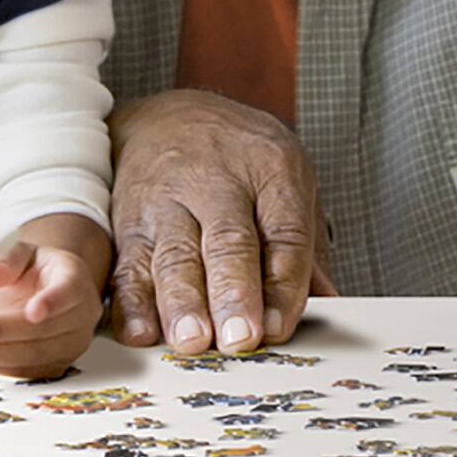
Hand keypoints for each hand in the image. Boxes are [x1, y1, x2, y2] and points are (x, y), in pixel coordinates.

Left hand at [0, 223, 105, 378]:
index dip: (52, 302)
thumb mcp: (22, 255)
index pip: (68, 291)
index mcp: (74, 280)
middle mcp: (80, 315)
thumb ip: (7, 261)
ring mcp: (71, 344)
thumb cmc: (36, 273)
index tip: (32, 312)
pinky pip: (25, 371)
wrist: (46, 293)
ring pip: (32, 356)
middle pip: (42, 330)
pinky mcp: (56, 365)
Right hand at [107, 90, 333, 354]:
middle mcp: (218, 180)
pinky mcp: (128, 221)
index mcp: (271, 168)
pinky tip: (140, 333)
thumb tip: (329, 305)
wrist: (165, 115)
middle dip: (233, 292)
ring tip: (191, 340)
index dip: (283, 283)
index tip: (279, 328)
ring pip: (174, 254)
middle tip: (239, 337)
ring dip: (182, 302)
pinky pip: (127, 264)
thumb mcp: (286, 179)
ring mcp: (168, 200)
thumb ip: (305, 247)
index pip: (284, 231)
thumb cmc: (239, 159)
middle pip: (228, 241)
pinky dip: (131, 302)